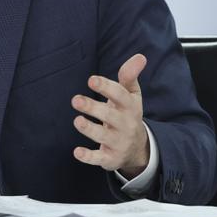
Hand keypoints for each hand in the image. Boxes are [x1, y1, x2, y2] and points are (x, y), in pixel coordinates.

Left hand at [71, 53, 150, 178]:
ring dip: (90, 129)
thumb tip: (140, 56)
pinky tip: (77, 152)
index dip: (106, 87)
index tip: (91, 80)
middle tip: (75, 100)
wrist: (137, 147)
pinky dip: (88, 157)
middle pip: (110, 116)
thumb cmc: (128, 113)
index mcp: (131, 107)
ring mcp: (118, 143)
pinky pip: (99, 159)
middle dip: (93, 108)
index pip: (120, 96)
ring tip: (77, 120)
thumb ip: (130, 76)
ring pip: (103, 137)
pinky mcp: (110, 158)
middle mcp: (125, 125)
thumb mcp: (131, 95)